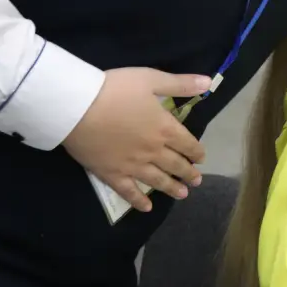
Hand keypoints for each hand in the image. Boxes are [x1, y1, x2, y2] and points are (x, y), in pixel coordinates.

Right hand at [63, 68, 210, 212]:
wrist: (78, 107)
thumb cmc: (114, 89)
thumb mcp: (151, 78)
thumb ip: (180, 84)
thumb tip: (208, 83)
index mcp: (164, 128)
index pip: (187, 143)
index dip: (196, 152)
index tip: (201, 158)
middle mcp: (153, 151)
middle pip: (175, 165)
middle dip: (188, 173)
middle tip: (196, 181)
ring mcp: (132, 165)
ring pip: (157, 180)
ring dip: (171, 188)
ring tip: (182, 194)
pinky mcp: (111, 174)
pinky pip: (128, 192)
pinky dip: (139, 201)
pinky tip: (147, 208)